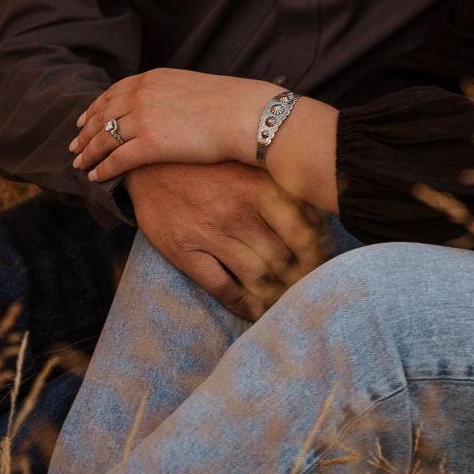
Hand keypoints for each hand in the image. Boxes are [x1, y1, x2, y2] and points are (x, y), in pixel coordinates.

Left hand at [68, 68, 273, 181]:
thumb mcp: (189, 86)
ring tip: (79, 164)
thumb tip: (162, 108)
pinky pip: (116, 159)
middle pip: (102, 115)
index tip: (83, 120)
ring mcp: (144, 118)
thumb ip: (167, 94)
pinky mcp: (150, 144)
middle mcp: (142, 95)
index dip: (94, 108)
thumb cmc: (228, 103)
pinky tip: (95, 177)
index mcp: (151, 78)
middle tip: (73, 146)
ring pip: (104, 138)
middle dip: (85, 132)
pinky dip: (102, 168)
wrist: (244, 115)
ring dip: (88, 153)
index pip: (112, 93)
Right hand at [118, 160, 325, 318]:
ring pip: (257, 278)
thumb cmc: (209, 164)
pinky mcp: (185, 251)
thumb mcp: (249, 165)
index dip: (317, 255)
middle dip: (299, 279)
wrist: (150, 162)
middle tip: (307, 290)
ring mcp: (211, 233)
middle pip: (283, 259)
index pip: (303, 232)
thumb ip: (283, 187)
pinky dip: (243, 305)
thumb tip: (321, 218)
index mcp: (259, 186)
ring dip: (275, 296)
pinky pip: (223, 288)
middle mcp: (239, 211)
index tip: (322, 266)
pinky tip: (253, 310)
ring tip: (285, 304)